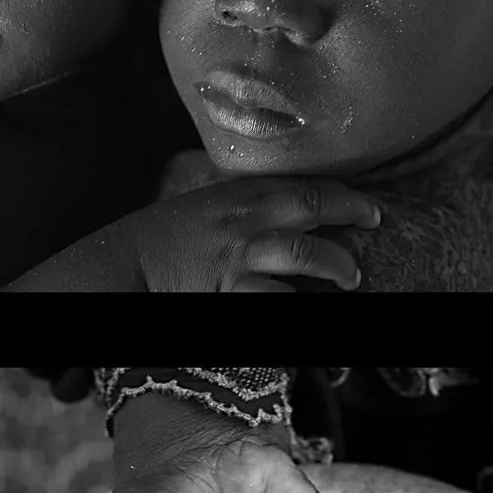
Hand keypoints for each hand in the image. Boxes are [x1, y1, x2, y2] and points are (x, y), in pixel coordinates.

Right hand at [125, 177, 382, 290]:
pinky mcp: (230, 293)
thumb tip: (283, 211)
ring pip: (306, 257)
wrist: (118, 267)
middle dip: (353, 213)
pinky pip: (279, 301)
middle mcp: (242, 220)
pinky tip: (314, 307)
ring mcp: (238, 257)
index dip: (342, 193)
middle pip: (312, 207)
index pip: (302, 184)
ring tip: (351, 278)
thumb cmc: (156, 239)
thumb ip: (241, 205)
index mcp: (235, 194)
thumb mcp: (202, 207)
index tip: (365, 203)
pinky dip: (300, 305)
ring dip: (338, 267)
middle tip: (373, 223)